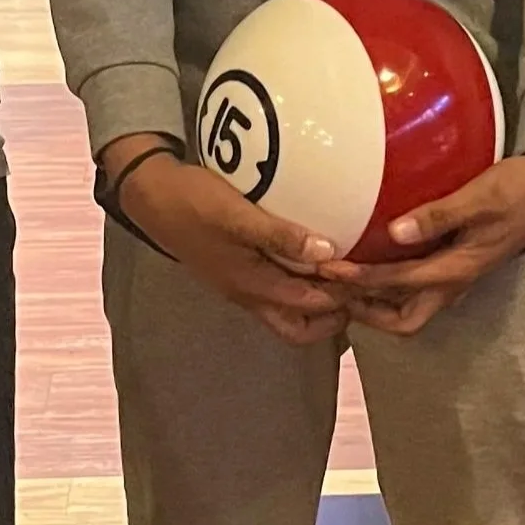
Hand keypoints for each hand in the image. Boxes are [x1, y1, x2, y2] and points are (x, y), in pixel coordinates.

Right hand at [109, 148, 346, 345]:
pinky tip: (314, 258)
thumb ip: (281, 236)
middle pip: (299, 327)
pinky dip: (300, 283)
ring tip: (346, 277)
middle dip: (333, 317)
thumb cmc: (192, 202)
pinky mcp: (237, 270)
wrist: (150, 196)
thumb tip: (329, 254)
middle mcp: (248, 294)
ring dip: (317, 302)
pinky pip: (277, 289)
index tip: (373, 279)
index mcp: (251, 285)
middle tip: (361, 290)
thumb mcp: (237, 215)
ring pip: (288, 311)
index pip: (310, 306)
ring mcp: (241, 285)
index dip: (344, 298)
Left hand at [321, 149, 524, 336]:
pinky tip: (373, 262)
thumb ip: (438, 215)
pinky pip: (416, 287)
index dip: (359, 280)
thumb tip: (394, 232)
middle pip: (404, 319)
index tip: (328, 270)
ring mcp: (457, 275)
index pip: (398, 283)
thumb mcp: (481, 197)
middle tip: (332, 291)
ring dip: (375, 302)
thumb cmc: (520, 188)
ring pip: (410, 306)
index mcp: (459, 268)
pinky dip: (390, 284)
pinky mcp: (457, 263)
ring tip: (342, 284)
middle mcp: (455, 281)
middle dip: (366, 313)